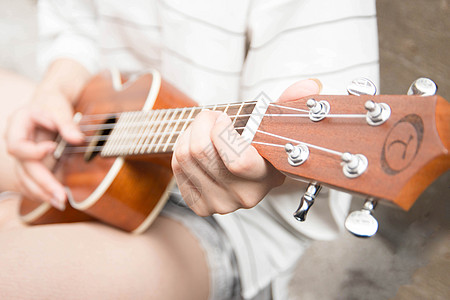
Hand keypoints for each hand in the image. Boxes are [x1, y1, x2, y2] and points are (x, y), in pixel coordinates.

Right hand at [5, 87, 83, 209]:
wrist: (51, 102)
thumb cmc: (53, 102)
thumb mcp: (60, 107)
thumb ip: (66, 123)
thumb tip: (76, 139)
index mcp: (18, 124)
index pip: (17, 146)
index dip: (33, 151)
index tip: (53, 148)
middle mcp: (17, 141)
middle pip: (25, 168)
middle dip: (43, 183)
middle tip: (61, 197)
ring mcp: (23, 154)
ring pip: (26, 178)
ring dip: (42, 193)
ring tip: (59, 203)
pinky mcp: (32, 162)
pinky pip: (31, 180)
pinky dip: (41, 190)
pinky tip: (53, 199)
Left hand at [171, 79, 321, 215]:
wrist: (246, 174)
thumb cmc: (259, 144)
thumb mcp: (275, 124)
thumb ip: (290, 103)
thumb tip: (310, 86)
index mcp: (267, 178)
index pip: (238, 161)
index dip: (222, 133)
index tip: (224, 119)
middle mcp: (243, 197)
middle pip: (202, 152)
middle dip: (202, 123)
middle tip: (212, 116)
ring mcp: (219, 204)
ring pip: (185, 157)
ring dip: (190, 132)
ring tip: (204, 127)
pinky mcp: (200, 205)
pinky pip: (177, 168)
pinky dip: (180, 148)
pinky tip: (195, 144)